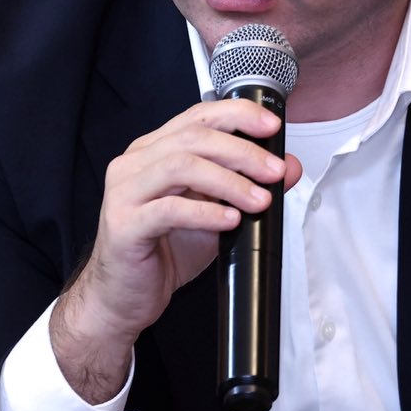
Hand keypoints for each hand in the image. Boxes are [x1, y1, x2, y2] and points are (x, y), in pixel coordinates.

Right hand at [52, 99, 303, 401]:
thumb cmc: (164, 251)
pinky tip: (229, 220)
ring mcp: (125, 192)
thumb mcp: (215, 212)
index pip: (197, 116)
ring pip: (181, 167)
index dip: (237, 115)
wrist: (124, 296)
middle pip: (193, 138)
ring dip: (229, 181)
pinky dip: (205, 212)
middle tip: (273, 171)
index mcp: (154, 150)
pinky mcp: (123, 225)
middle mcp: (135, 163)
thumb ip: (246, 185)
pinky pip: (168, 210)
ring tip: (259, 200)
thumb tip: (287, 167)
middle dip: (242, 152)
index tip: (270, 126)